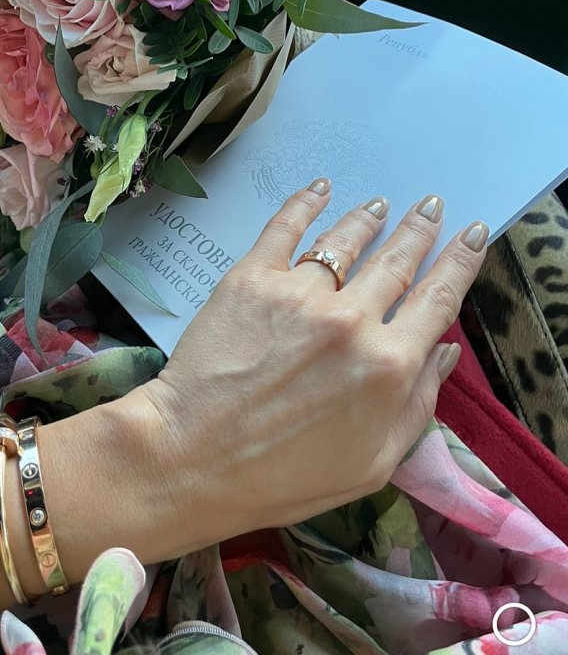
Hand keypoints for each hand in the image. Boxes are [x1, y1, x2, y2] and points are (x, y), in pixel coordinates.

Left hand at [139, 178, 487, 546]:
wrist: (194, 457)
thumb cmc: (283, 476)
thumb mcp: (372, 462)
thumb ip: (418, 403)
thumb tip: (445, 350)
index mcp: (390, 365)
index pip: (438, 299)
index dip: (460, 262)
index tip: (472, 235)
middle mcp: (351, 320)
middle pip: (396, 261)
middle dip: (418, 230)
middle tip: (429, 205)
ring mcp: (299, 294)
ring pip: (344, 242)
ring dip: (367, 219)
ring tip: (379, 205)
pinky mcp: (251, 280)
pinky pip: (285, 228)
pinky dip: (305, 203)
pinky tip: (319, 189)